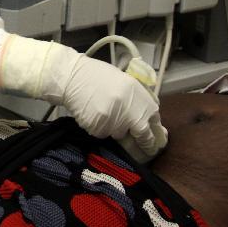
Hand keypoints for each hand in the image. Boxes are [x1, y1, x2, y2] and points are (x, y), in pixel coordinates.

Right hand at [0, 35, 167, 158]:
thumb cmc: (97, 76)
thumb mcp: (124, 82)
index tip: (155, 136)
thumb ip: (137, 100)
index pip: (154, 119)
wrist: (72, 76)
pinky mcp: (100, 129)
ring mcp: (114, 121)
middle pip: (143, 134)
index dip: (154, 129)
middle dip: (146, 144)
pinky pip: (103, 133)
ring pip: (119, 133)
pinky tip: (93, 113)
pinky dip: (100, 127)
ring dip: (115, 128)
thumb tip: (148, 119)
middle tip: (147, 150)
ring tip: (104, 112)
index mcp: (138, 95)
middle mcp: (129, 110)